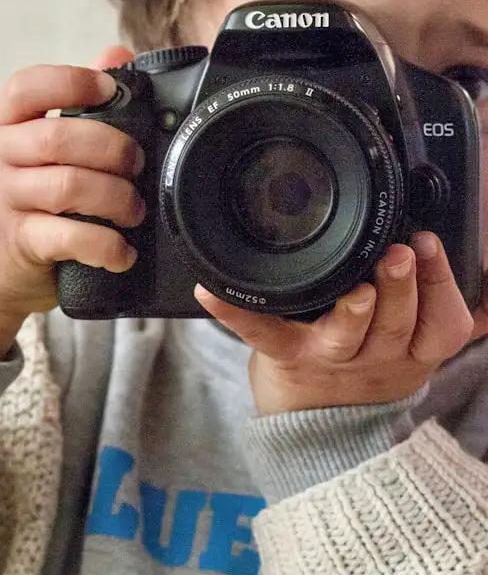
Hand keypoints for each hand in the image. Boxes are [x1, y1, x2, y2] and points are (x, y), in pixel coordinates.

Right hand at [0, 47, 144, 359]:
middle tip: (137, 165)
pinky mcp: (18, 243)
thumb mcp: (34, 150)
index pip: (25, 87)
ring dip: (116, 197)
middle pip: (57, 137)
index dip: (72, 81)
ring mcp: (2, 201)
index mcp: (1, 125)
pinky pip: (69, 237)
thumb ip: (74, 102)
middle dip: (112, 148)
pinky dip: (106, 245)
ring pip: (68, 187)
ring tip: (135, 209)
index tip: (110, 90)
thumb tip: (116, 54)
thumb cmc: (19, 202)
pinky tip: (122, 252)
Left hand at [195, 231, 479, 415]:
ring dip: (353, 310)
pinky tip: (212, 293)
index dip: (441, 285)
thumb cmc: (367, 367)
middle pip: (396, 323)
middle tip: (402, 252)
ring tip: (355, 288)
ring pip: (348, 335)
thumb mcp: (417, 347)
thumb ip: (445, 314)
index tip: (430, 243)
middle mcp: (374, 355)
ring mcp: (327, 357)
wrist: (320, 429)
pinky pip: (258, 333)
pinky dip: (233, 312)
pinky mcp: (283, 357)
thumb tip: (487, 278)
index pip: (442, 322)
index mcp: (411, 348)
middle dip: (401, 287)